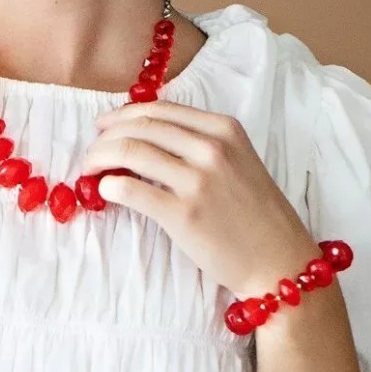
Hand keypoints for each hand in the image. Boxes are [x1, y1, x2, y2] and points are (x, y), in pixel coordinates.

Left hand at [84, 100, 320, 299]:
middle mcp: (211, 148)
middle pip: (139, 127)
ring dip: (99, 159)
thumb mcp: (236, 161)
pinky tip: (105, 192)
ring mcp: (198, 180)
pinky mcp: (184, 214)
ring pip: (129, 152)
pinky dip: (108, 187)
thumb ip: (196, 143)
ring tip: (90, 171)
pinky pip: (130, 189)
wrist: (280, 262)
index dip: (122, 115)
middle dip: (105, 137)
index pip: (158, 109)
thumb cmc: (254, 214)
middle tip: (91, 153)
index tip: (103, 126)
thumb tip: (141, 136)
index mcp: (224, 129)